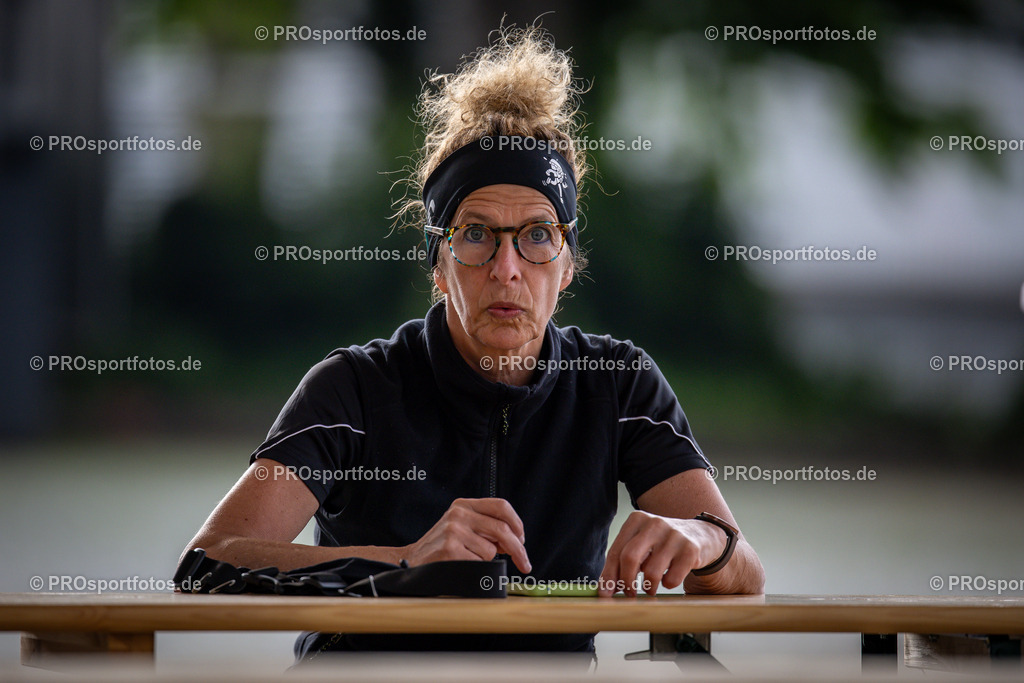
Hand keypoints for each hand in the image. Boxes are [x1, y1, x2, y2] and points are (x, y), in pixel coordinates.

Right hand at [401, 498, 531, 572]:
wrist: (413, 560)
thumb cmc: (442, 546)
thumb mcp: (462, 526)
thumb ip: (486, 528)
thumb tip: (516, 541)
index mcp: (464, 504)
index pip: (501, 506)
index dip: (517, 523)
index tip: (523, 539)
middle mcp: (459, 514)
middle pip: (502, 530)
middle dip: (518, 549)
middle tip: (524, 563)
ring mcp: (454, 531)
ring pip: (491, 550)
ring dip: (486, 559)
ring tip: (467, 557)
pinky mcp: (451, 550)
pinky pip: (479, 563)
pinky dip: (476, 568)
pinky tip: (461, 564)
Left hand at [599, 511, 725, 596]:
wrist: (700, 535)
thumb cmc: (662, 544)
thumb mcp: (641, 545)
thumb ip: (622, 562)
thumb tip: (605, 589)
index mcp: (636, 520)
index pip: (615, 551)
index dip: (608, 575)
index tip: (605, 593)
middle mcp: (654, 523)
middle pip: (630, 558)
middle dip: (626, 582)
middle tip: (629, 594)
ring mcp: (674, 535)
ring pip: (651, 572)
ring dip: (648, 587)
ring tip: (650, 588)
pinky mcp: (690, 549)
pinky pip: (671, 579)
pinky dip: (667, 585)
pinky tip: (669, 578)